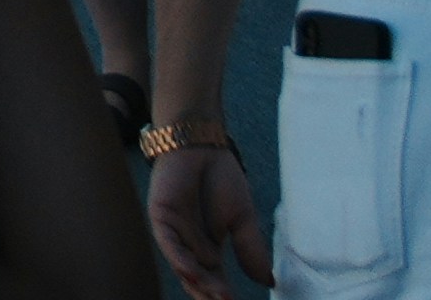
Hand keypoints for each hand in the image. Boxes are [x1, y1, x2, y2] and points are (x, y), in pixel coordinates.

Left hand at [144, 134, 269, 291]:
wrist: (204, 146)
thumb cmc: (222, 179)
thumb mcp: (243, 219)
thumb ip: (251, 250)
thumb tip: (269, 283)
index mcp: (209, 248)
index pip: (215, 278)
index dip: (224, 293)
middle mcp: (189, 244)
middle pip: (198, 277)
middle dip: (210, 292)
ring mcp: (174, 231)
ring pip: (182, 264)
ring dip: (198, 280)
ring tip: (216, 295)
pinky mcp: (161, 215)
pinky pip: (167, 241)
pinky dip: (178, 257)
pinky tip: (189, 269)